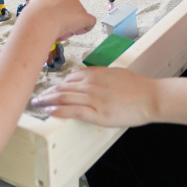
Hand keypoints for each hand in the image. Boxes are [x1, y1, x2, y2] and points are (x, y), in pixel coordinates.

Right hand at [15, 0, 94, 42]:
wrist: (40, 20)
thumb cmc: (33, 16)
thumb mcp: (35, 8)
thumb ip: (43, 11)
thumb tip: (42, 19)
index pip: (60, 1)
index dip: (57, 12)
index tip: (51, 19)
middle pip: (71, 8)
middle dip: (65, 18)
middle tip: (56, 27)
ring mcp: (78, 4)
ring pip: (78, 16)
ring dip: (71, 25)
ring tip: (59, 31)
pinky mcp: (84, 16)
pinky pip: (90, 22)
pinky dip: (84, 28)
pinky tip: (75, 32)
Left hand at [31, 66, 159, 126]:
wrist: (151, 97)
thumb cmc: (136, 86)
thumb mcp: (114, 73)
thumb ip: (97, 74)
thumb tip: (82, 75)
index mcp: (95, 74)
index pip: (70, 77)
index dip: (58, 84)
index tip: (50, 89)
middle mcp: (91, 84)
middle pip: (63, 87)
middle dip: (47, 92)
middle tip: (35, 97)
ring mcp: (94, 99)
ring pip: (64, 98)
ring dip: (47, 101)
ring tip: (36, 104)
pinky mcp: (98, 113)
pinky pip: (73, 111)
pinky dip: (59, 110)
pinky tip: (49, 111)